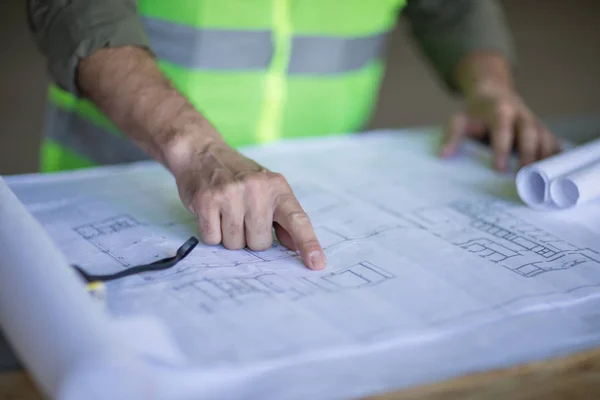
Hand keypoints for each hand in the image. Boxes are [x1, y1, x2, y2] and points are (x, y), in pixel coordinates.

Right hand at [166, 137, 325, 270]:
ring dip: (230, 236)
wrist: (202, 153)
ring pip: (236, 244)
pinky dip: (211, 233)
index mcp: (277, 187)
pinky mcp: (207, 201)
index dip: (308, 243)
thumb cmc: (238, 176)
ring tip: (225, 213)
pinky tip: (212, 213)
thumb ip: (282, 218)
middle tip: (241, 215)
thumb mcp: (267, 190)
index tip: (317, 263)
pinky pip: (213, 239)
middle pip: (260, 243)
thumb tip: (295, 246)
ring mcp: (231, 194)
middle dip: (250, 237)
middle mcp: (257, 189)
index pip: (297, 220)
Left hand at [440, 86, 560, 170]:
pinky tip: (554, 175)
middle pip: (529, 132)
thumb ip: (452, 136)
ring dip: (544, 158)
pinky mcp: (543, 130)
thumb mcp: (459, 120)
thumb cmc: (475, 113)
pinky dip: (555, 158)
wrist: (493, 95)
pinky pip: (553, 143)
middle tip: (524, 176)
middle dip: (528, 154)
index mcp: (500, 110)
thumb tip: (443, 156)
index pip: (502, 129)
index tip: (499, 169)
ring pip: (545, 137)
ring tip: (541, 180)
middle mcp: (521, 115)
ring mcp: (535, 122)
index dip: (501, 149)